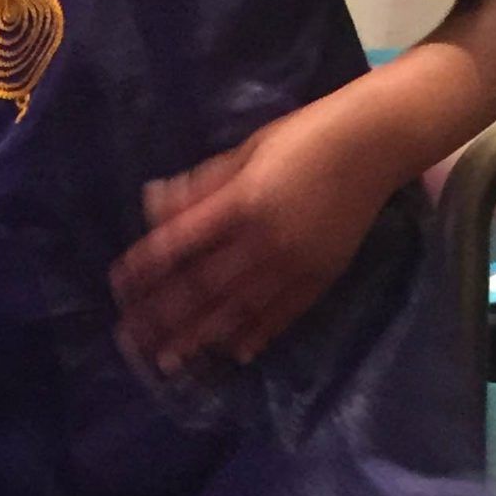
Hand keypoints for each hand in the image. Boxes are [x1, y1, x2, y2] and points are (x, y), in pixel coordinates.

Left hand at [110, 104, 392, 371]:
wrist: (377, 143)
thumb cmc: (305, 135)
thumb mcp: (245, 150)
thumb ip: (200, 185)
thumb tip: (153, 206)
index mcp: (241, 202)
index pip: (179, 244)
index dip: (146, 267)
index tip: (118, 285)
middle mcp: (263, 240)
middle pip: (203, 287)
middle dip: (164, 315)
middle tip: (131, 340)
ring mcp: (295, 264)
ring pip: (239, 309)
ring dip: (200, 337)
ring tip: (172, 361)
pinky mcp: (322, 276)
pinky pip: (283, 314)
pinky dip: (257, 334)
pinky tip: (234, 353)